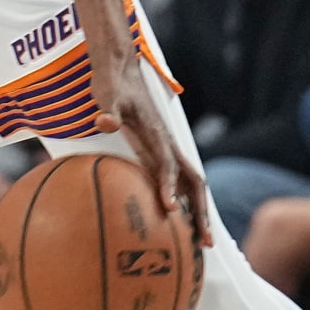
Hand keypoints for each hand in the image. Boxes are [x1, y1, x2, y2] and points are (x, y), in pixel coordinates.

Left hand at [94, 60, 210, 248]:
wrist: (119, 66)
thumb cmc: (111, 82)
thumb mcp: (106, 93)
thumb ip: (108, 109)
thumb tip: (105, 123)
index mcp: (156, 133)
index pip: (167, 164)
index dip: (168, 186)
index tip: (169, 209)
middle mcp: (167, 144)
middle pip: (193, 181)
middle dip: (201, 211)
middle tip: (205, 242)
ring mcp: (165, 149)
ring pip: (190, 184)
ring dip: (197, 211)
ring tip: (199, 242)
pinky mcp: (158, 151)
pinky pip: (176, 181)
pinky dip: (182, 202)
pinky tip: (176, 223)